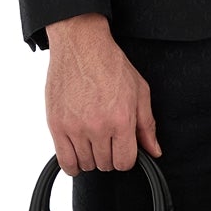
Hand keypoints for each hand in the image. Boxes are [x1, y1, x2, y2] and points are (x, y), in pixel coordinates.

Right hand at [43, 13, 160, 175]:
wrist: (81, 46)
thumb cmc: (110, 65)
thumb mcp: (140, 92)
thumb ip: (147, 125)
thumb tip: (154, 151)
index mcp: (121, 120)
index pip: (125, 162)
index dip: (126, 158)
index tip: (122, 149)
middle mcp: (97, 127)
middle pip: (105, 164)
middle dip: (109, 156)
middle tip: (107, 140)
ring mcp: (74, 127)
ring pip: (85, 164)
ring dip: (91, 158)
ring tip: (92, 141)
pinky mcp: (56, 125)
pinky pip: (64, 161)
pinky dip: (72, 164)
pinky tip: (77, 153)